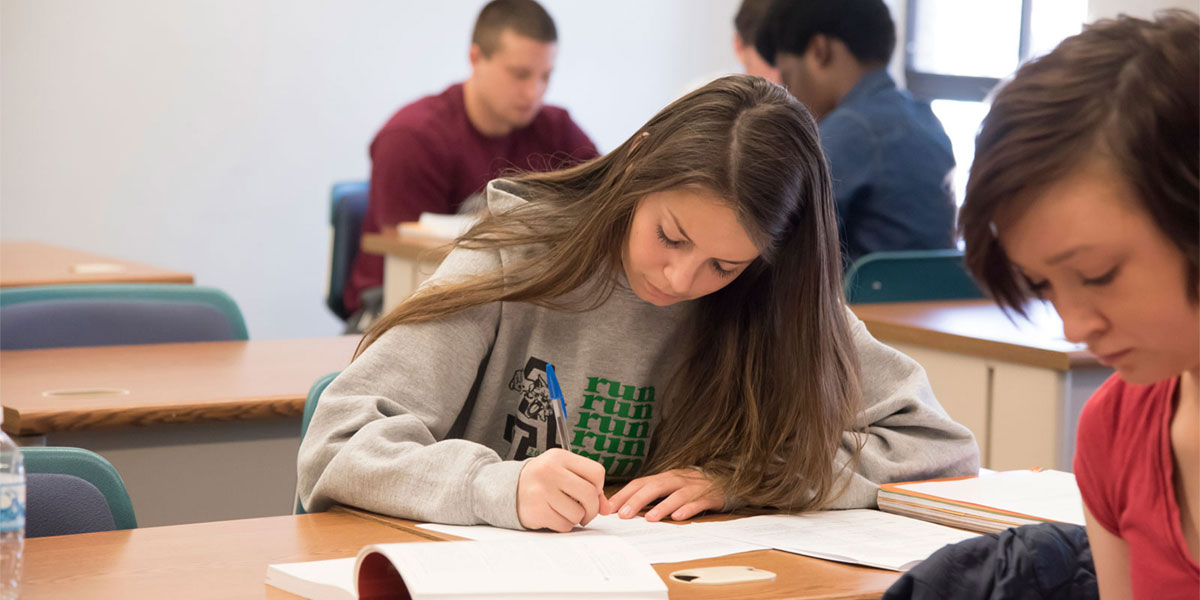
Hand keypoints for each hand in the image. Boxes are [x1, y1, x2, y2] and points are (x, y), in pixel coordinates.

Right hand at [516, 449, 611, 531]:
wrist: (507, 488)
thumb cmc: (542, 480)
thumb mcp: (562, 472)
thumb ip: (586, 485)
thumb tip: (607, 508)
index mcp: (559, 457)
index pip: (596, 472)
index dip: (599, 487)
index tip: (592, 493)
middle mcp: (549, 471)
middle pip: (589, 494)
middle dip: (592, 508)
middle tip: (586, 512)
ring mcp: (541, 491)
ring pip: (578, 513)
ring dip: (576, 518)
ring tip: (565, 511)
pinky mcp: (536, 511)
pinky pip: (564, 525)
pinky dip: (563, 525)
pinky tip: (554, 516)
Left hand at [607, 468, 724, 521]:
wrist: (725, 480)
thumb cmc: (690, 488)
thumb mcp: (669, 488)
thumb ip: (650, 496)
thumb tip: (623, 510)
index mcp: (665, 477)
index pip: (640, 483)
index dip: (624, 494)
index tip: (609, 508)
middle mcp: (678, 479)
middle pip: (655, 486)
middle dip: (638, 500)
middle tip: (624, 514)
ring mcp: (694, 487)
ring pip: (677, 494)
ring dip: (662, 506)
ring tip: (649, 518)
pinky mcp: (710, 496)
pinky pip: (698, 502)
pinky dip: (688, 509)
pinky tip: (678, 517)